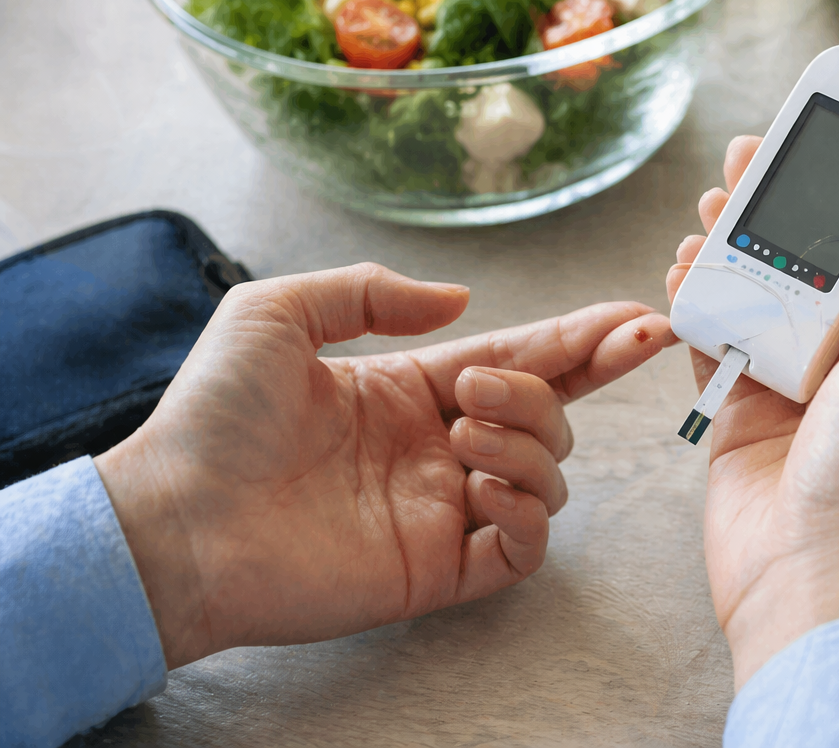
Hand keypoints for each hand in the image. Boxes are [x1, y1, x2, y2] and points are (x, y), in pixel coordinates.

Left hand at [94, 263, 674, 668]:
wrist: (174, 518)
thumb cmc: (211, 417)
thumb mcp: (278, 312)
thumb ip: (372, 292)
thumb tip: (460, 300)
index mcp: (414, 387)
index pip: (525, 357)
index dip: (586, 337)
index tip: (641, 316)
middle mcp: (442, 446)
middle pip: (552, 411)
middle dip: (563, 380)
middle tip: (481, 388)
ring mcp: (445, 509)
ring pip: (549, 474)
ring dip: (526, 442)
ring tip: (459, 434)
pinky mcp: (440, 569)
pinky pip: (526, 547)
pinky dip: (523, 511)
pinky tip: (477, 486)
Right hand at [667, 136, 838, 686]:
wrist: (809, 577)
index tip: (832, 149)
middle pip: (815, 264)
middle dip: (782, 207)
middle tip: (749, 159)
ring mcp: (799, 387)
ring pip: (763, 293)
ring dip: (735, 246)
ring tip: (710, 205)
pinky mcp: (747, 411)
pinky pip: (721, 338)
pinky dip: (702, 300)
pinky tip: (686, 268)